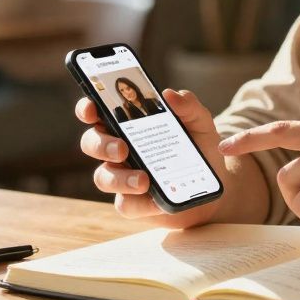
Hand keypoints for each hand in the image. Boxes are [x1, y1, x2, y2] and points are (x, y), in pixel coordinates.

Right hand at [75, 88, 233, 228]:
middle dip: (101, 145)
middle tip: (122, 149)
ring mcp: (122, 177)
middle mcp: (119, 148)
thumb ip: (188, 105)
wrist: (212, 187)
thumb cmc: (199, 148)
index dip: (88, 108)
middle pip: (91, 143)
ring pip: (102, 177)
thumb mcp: (200, 123)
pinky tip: (156, 200)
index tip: (92, 109)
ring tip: (143, 181)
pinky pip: (125, 204)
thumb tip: (170, 95)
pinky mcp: (133, 203)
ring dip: (119, 179)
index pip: (97, 112)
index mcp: (128, 124)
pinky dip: (140, 203)